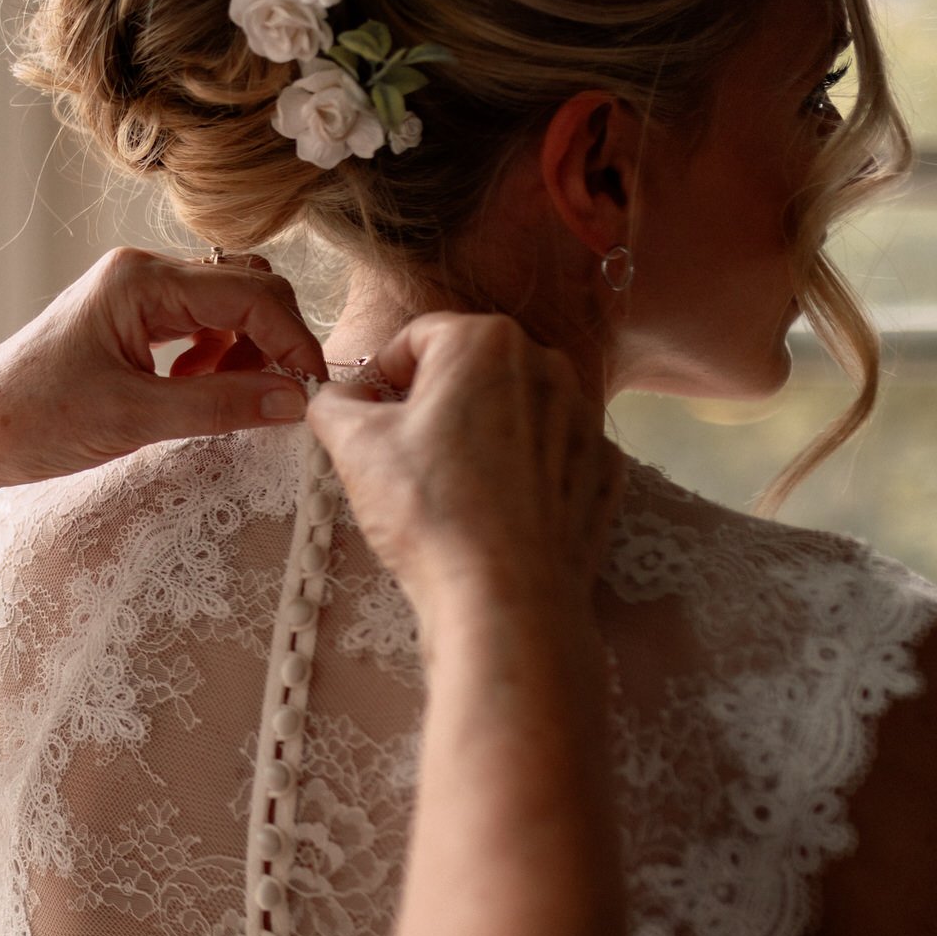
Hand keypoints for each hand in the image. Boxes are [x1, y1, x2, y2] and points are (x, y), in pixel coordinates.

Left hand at [0, 248, 327, 538]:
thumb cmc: (35, 419)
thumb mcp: (134, 419)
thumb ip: (220, 405)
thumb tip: (296, 401)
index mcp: (141, 280)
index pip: (250, 293)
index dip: (293, 341)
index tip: (314, 393)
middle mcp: (142, 273)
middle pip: (246, 289)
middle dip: (275, 342)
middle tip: (283, 401)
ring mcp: (134, 294)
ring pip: (227, 308)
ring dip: (247, 353)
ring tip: (232, 403)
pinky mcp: (129, 321)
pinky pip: (199, 327)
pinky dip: (217, 360)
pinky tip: (200, 395)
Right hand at [305, 312, 622, 623]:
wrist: (507, 597)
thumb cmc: (430, 510)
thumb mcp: (354, 446)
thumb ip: (333, 404)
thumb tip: (336, 397)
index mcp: (484, 341)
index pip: (415, 338)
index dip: (381, 375)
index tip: (367, 414)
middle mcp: (546, 364)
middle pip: (469, 370)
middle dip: (434, 402)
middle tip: (403, 454)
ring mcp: (584, 417)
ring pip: (512, 411)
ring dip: (478, 435)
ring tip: (448, 487)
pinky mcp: (603, 468)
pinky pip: (549, 454)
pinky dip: (521, 472)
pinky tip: (493, 510)